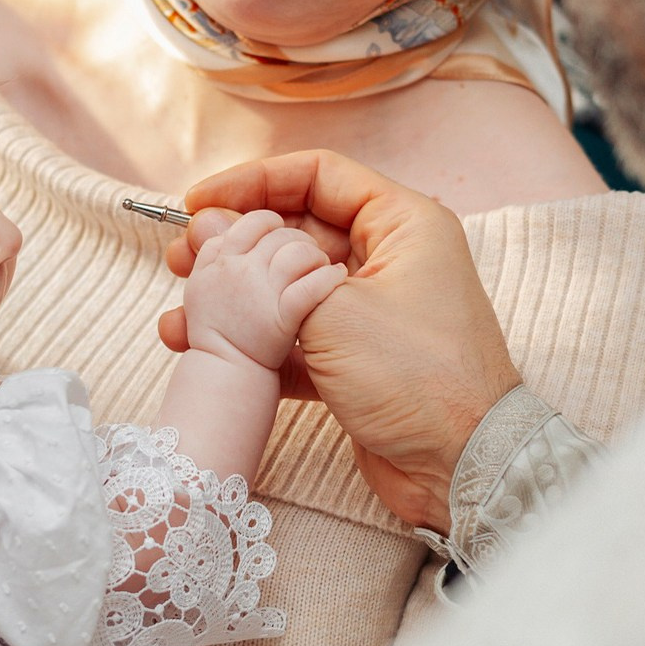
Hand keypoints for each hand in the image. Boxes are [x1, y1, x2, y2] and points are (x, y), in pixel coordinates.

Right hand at [163, 150, 521, 531]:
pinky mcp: (353, 358)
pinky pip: (292, 333)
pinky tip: (202, 347)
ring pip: (288, 286)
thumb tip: (206, 228)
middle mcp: (388, 258)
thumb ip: (264, 270)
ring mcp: (370, 310)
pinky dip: (251, 339)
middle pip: (296, 231)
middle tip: (183, 258)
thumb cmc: (416, 377)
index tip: (200, 202)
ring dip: (236, 295)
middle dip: (236, 244)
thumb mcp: (333, 312)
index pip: (317, 176)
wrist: (461, 469)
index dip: (253, 181)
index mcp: (401, 224)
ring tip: (185, 305)